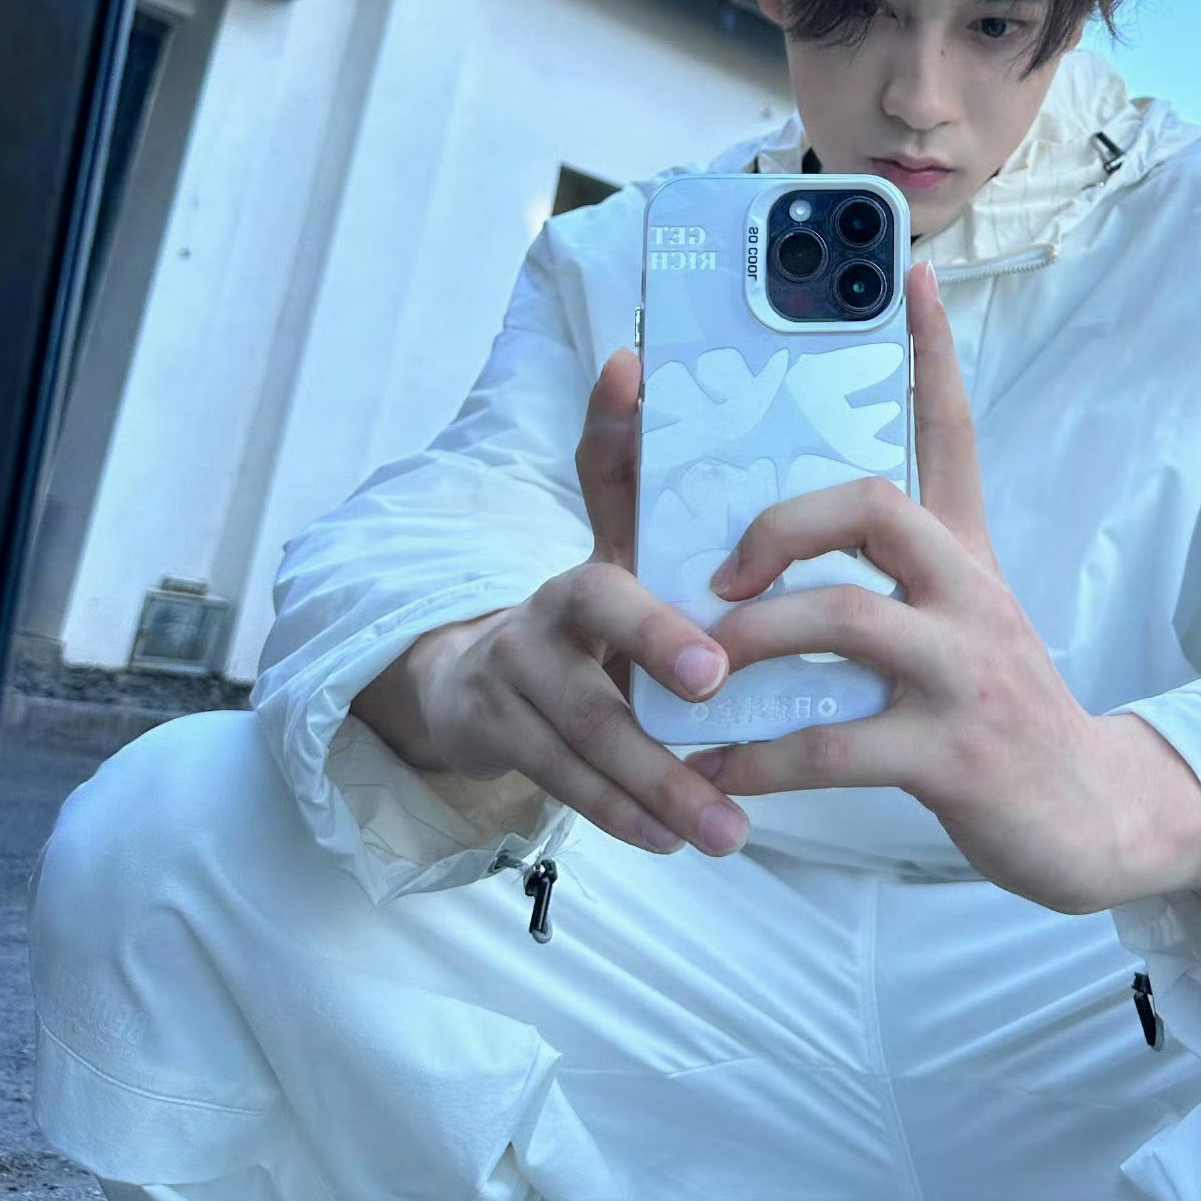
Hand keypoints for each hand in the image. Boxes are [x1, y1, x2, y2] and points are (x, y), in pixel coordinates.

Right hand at [352, 349, 748, 860]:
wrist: (473, 668)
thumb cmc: (586, 604)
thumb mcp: (612, 538)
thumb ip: (630, 465)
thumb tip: (631, 358)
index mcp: (583, 579)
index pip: (607, 595)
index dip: (653, 631)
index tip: (713, 673)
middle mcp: (538, 634)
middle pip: (592, 697)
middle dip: (657, 746)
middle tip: (726, 787)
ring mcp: (514, 696)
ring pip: (584, 754)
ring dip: (657, 798)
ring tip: (728, 836)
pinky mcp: (501, 747)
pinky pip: (565, 790)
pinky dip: (623, 818)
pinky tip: (678, 843)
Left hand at [691, 264, 1200, 916]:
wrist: (1094, 820)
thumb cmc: (1001, 716)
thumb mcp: (970, 624)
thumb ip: (902, 579)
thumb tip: (792, 545)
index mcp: (967, 556)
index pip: (952, 432)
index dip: (933, 353)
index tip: (911, 274)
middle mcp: (970, 595)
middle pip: (873, 506)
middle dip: (777, 524)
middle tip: (718, 568)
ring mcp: (963, 672)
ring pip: (841, 620)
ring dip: (750, 641)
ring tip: (694, 669)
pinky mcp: (950, 754)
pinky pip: (829, 743)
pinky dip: (757, 758)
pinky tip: (714, 771)